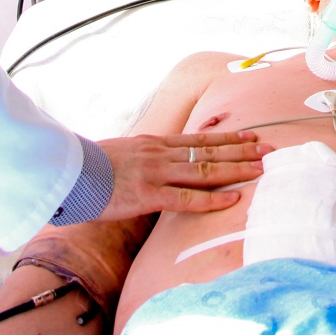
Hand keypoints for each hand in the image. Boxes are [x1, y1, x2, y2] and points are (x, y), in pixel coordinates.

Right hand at [95, 130, 267, 219]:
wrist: (66, 173)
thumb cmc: (88, 169)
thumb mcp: (121, 155)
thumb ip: (143, 160)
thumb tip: (157, 167)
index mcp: (155, 144)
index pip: (199, 139)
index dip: (227, 138)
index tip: (250, 136)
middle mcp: (160, 154)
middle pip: (209, 151)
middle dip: (241, 151)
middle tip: (269, 150)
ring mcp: (156, 173)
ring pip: (204, 170)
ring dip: (235, 170)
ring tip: (260, 169)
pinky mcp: (148, 195)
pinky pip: (187, 198)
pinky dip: (212, 198)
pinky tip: (233, 198)